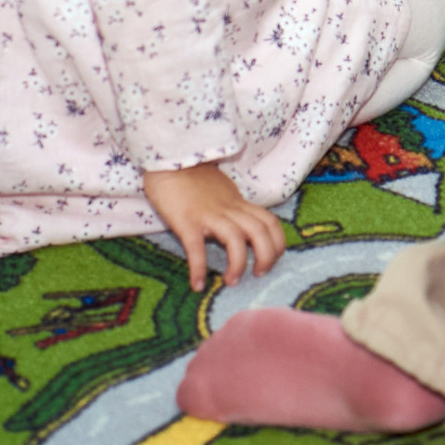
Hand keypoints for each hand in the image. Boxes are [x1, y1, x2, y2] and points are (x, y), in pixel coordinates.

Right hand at [145, 162, 288, 290]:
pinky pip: (196, 247)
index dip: (277, 244)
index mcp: (238, 203)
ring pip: (236, 239)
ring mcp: (208, 214)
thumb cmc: (191, 177)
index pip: (270, 222)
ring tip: (231, 281)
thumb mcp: (221, 191)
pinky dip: (199, 268)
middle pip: (261, 231)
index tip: (271, 261)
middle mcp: (229, 208)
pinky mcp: (186, 220)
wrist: (167, 159)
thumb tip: (241, 228)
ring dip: (238, 264)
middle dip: (266, 256)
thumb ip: (232, 207)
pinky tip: (197, 285)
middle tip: (258, 274)